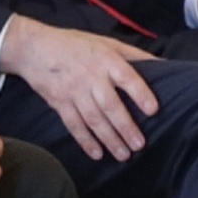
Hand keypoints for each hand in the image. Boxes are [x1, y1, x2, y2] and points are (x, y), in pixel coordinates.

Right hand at [6, 17, 158, 161]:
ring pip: (93, 119)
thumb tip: (164, 65)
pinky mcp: (59, 103)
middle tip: (139, 145)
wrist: (34, 48)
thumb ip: (134, 55)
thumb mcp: (107, 42)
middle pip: (110, 105)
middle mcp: (91, 77)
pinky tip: (97, 154)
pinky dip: (85, 141)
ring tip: (124, 155)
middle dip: (125, 127)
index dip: (140, 93)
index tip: (153, 110)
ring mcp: (73, 91)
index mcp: (106, 60)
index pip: (127, 78)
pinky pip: (74, 125)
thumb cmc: (77, 45)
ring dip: (109, 139)